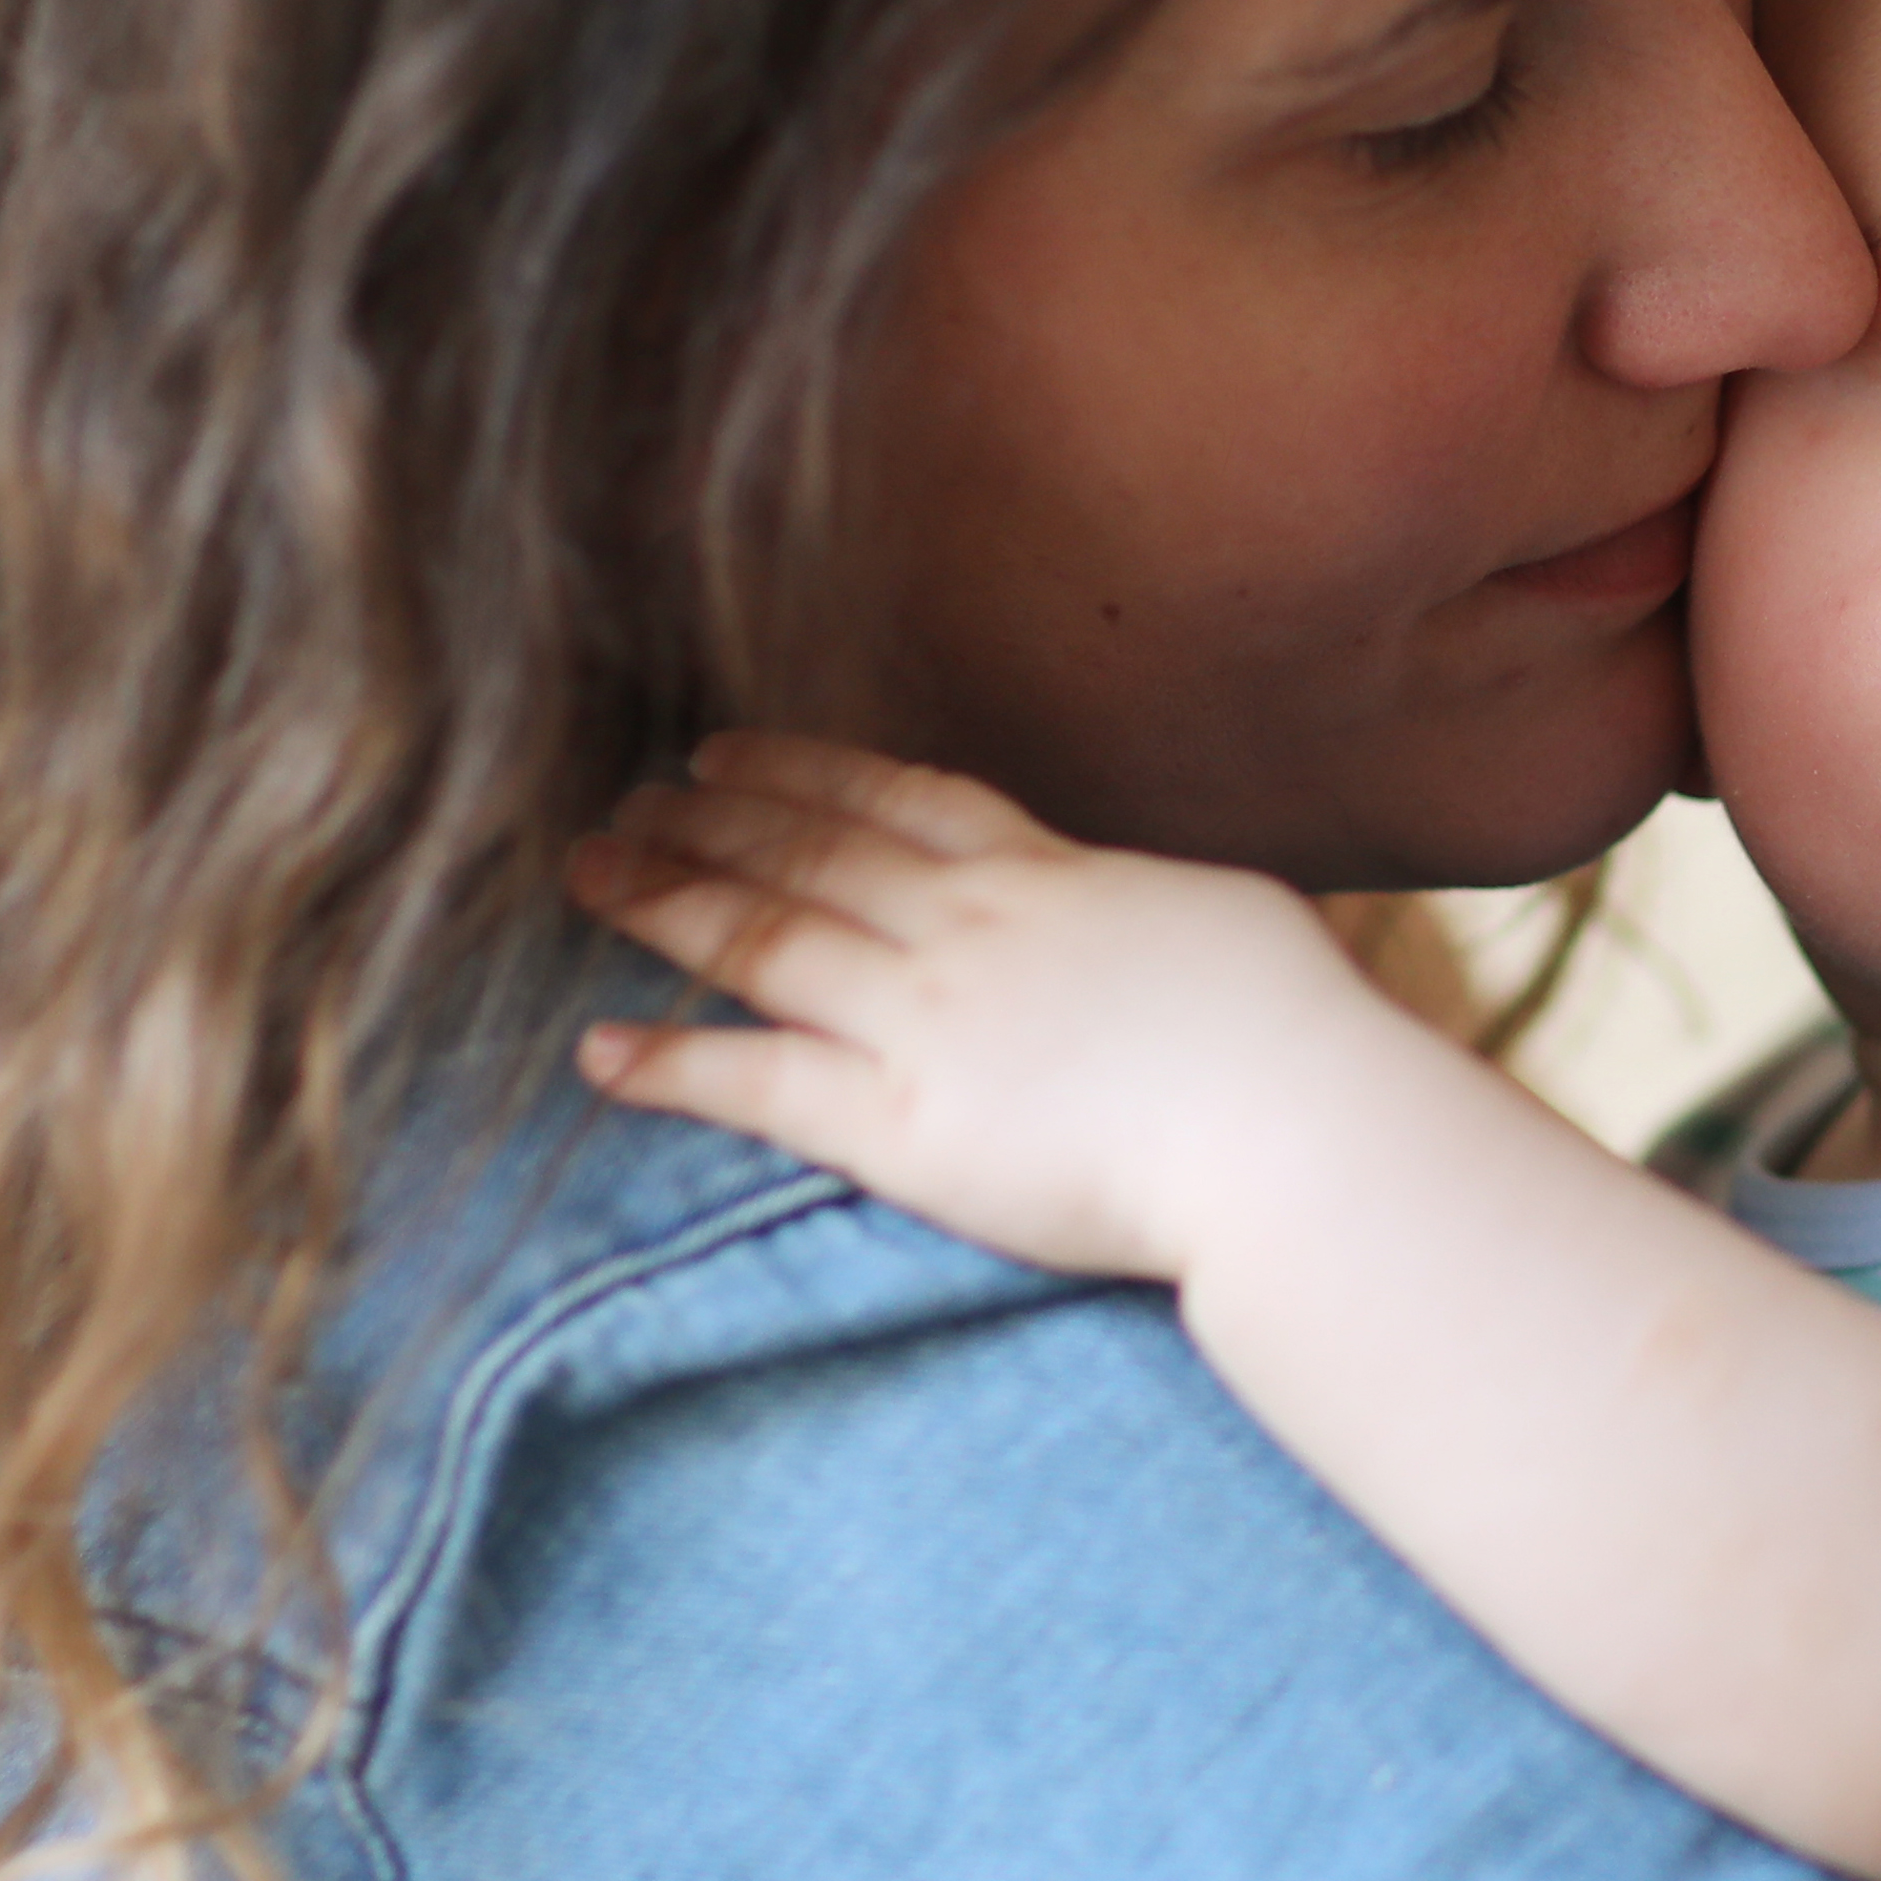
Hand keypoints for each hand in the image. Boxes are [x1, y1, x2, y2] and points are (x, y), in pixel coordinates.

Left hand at [569, 735, 1429, 1282]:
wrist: (1291, 1129)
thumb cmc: (1292, 1033)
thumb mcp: (1221, 915)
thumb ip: (1141, 902)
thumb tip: (1136, 902)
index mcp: (1044, 873)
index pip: (894, 801)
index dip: (798, 772)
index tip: (723, 752)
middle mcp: (964, 927)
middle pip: (807, 852)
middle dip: (704, 822)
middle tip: (622, 802)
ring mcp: (923, 1020)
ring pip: (763, 938)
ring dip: (664, 902)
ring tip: (588, 875)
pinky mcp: (901, 1125)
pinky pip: (757, 1084)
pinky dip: (670, 1063)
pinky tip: (595, 1051)